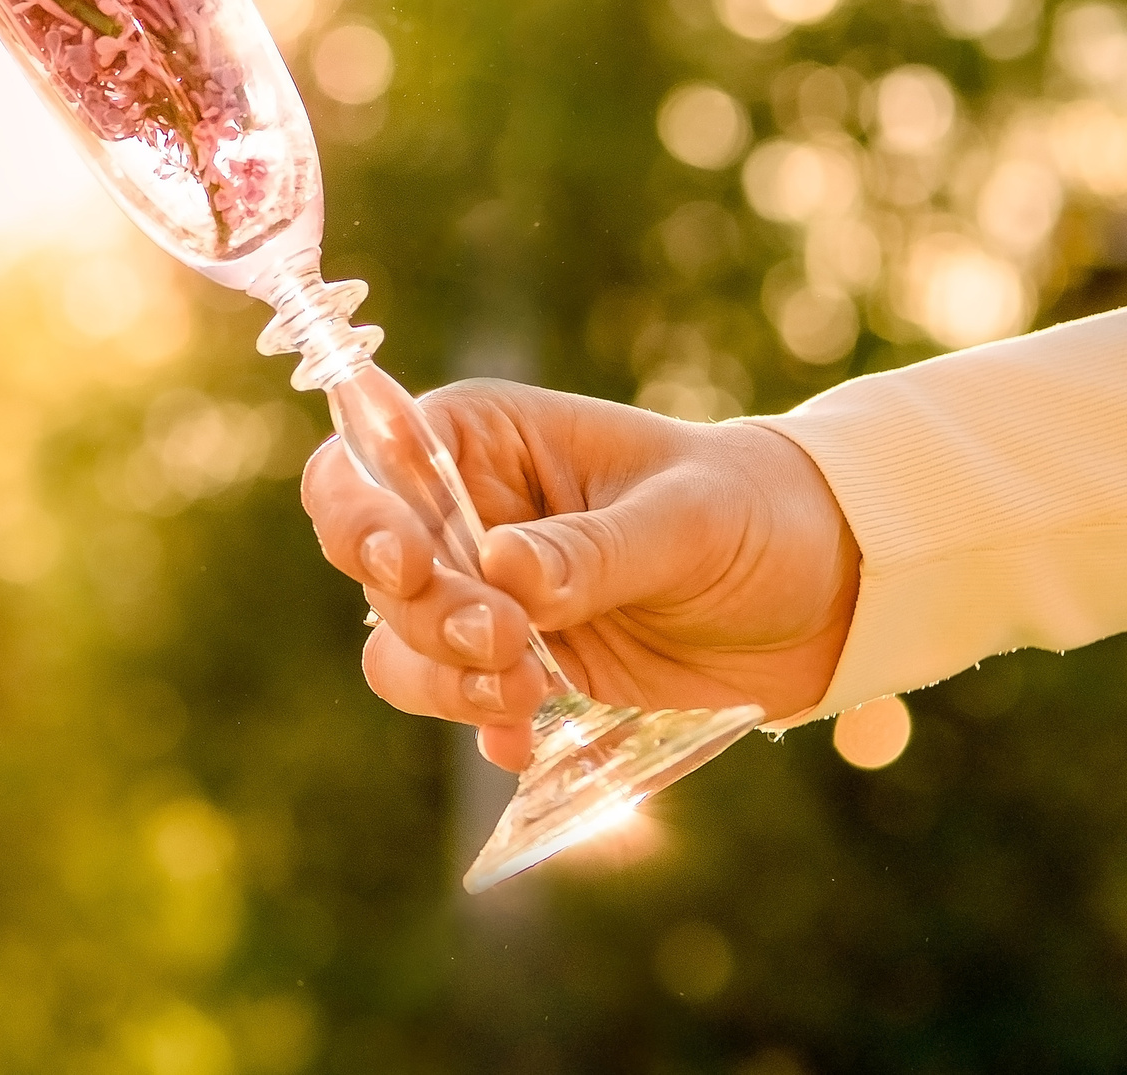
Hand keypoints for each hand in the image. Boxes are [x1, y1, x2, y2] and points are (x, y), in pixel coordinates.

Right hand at [300, 380, 859, 770]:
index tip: (408, 567)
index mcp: (482, 440)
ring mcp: (480, 599)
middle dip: (426, 615)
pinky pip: (458, 707)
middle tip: (508, 644)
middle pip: (374, 569)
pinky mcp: (513, 671)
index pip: (370, 463)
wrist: (822, 595)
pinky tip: (531, 744)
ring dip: (444, 682)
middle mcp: (461, 517)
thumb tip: (501, 569)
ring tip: (528, 697)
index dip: (362, 513)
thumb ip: (595, 548)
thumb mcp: (689, 517)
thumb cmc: (753, 512)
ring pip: (400, 648)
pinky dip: (485, 730)